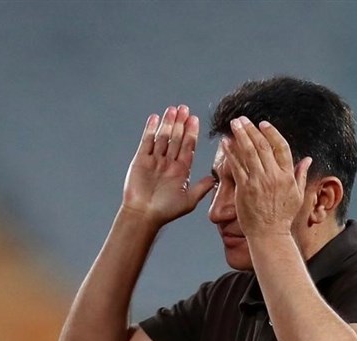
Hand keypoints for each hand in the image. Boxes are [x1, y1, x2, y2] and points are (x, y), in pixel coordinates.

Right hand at [122, 105, 215, 226]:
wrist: (143, 215)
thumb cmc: (165, 211)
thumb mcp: (189, 200)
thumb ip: (202, 188)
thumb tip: (215, 178)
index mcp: (181, 170)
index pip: (188, 147)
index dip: (191, 133)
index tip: (195, 119)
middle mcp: (168, 163)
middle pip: (176, 138)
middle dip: (180, 124)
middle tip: (184, 109)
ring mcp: (154, 160)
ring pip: (163, 137)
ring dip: (167, 123)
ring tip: (172, 110)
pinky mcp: (141, 160)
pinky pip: (147, 142)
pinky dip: (150, 130)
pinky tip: (155, 118)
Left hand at [223, 116, 312, 236]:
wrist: (269, 234)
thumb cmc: (283, 216)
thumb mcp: (298, 195)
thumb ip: (301, 175)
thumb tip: (308, 159)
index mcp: (287, 175)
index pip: (281, 147)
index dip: (271, 133)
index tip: (263, 124)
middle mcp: (273, 176)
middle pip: (262, 146)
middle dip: (251, 130)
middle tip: (242, 119)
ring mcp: (258, 181)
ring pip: (249, 153)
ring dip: (240, 136)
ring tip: (234, 124)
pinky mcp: (244, 188)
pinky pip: (236, 166)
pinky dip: (231, 153)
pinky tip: (225, 143)